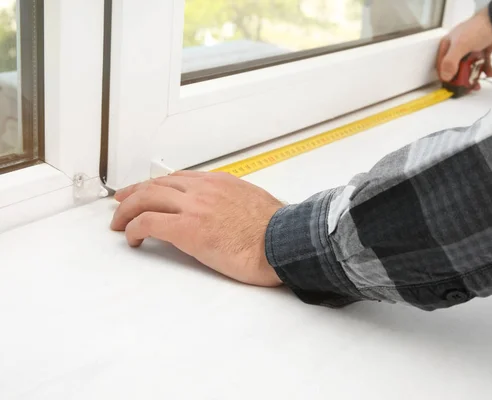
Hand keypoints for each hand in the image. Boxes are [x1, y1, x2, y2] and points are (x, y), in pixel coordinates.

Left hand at [111, 171, 283, 286]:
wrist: (282, 242)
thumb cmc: (276, 232)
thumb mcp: (255, 205)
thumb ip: (235, 204)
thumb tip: (228, 216)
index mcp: (221, 183)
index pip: (179, 179)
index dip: (158, 185)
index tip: (148, 191)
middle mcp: (204, 189)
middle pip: (157, 185)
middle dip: (134, 193)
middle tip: (121, 203)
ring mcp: (194, 206)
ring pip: (147, 198)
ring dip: (128, 210)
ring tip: (119, 223)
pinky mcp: (187, 228)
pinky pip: (148, 222)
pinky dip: (134, 228)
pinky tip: (132, 238)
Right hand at [437, 7, 491, 86]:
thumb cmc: (477, 30)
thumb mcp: (460, 46)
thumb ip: (450, 62)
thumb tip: (445, 77)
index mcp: (448, 45)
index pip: (442, 64)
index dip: (445, 76)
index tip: (451, 86)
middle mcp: (458, 48)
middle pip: (456, 69)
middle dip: (461, 79)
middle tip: (467, 87)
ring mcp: (471, 50)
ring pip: (469, 68)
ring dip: (474, 77)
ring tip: (478, 85)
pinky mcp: (483, 52)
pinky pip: (482, 65)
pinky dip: (486, 70)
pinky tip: (490, 74)